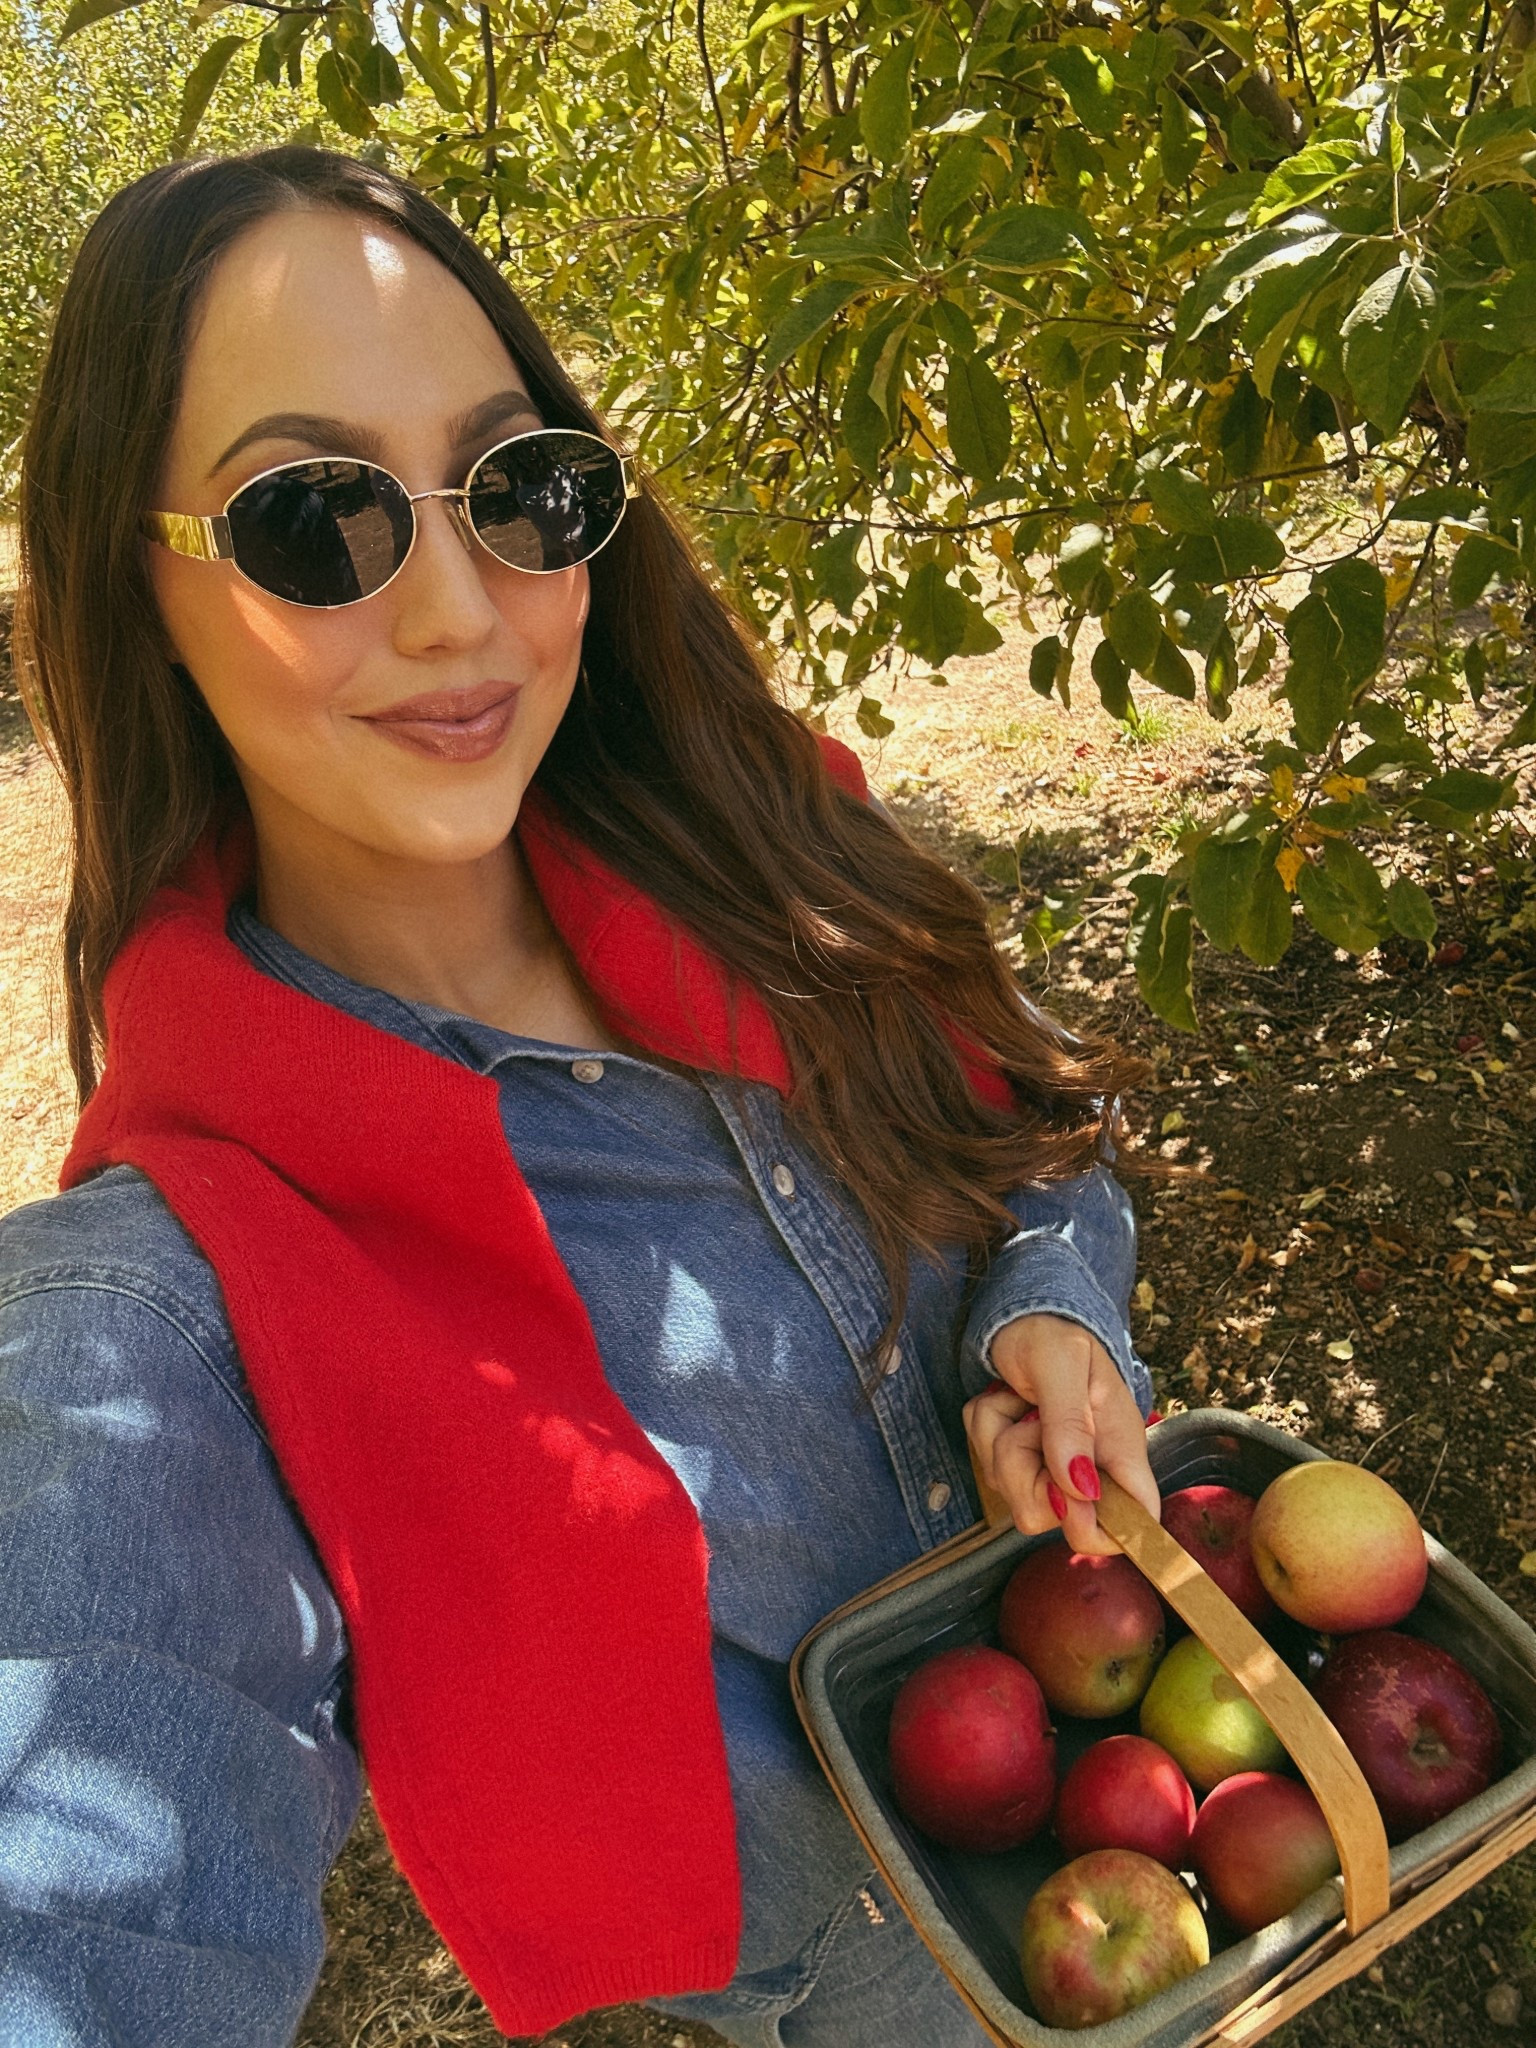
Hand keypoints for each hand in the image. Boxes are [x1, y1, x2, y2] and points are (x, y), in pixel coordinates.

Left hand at [961, 1313, 1160, 1556]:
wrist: (1023, 1317)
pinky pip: (986, 1467)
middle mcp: (1088, 1470)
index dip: (1101, 1530)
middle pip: (1051, 1517)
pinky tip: (1003, 1402)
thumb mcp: (1063, 1365)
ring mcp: (1048, 1470)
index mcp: (1119, 1451)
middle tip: (1030, 1420)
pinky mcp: (1016, 1462)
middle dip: (1021, 1468)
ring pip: (1011, 1493)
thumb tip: (1081, 1488)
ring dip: (997, 1440)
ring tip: (1018, 1402)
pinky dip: (984, 1429)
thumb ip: (1070, 1424)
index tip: (1063, 1493)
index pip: (1137, 1522)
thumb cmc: (1053, 1334)